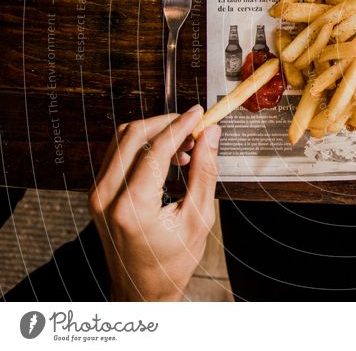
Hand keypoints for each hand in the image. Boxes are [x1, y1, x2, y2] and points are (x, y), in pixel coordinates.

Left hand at [88, 106, 221, 300]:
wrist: (142, 290)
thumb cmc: (172, 262)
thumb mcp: (198, 217)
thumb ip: (205, 171)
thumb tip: (211, 135)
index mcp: (131, 209)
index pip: (155, 150)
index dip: (180, 125)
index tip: (199, 113)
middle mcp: (106, 198)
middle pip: (132, 136)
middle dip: (166, 122)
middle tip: (194, 126)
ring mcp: (97, 195)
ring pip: (121, 140)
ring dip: (155, 132)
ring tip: (185, 146)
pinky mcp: (98, 194)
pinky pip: (117, 154)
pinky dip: (143, 145)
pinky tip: (168, 156)